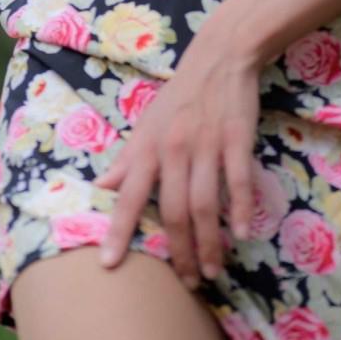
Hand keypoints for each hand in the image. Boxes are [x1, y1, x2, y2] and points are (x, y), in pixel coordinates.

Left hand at [95, 31, 260, 289]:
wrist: (220, 57)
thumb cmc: (179, 96)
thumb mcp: (146, 124)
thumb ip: (127, 160)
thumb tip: (99, 189)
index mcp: (148, 147)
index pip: (128, 196)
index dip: (118, 231)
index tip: (109, 265)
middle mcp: (174, 149)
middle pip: (173, 211)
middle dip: (178, 252)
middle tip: (186, 283)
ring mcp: (207, 144)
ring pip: (205, 204)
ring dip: (208, 243)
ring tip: (211, 271)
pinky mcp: (237, 139)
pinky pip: (238, 182)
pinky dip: (240, 210)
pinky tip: (241, 234)